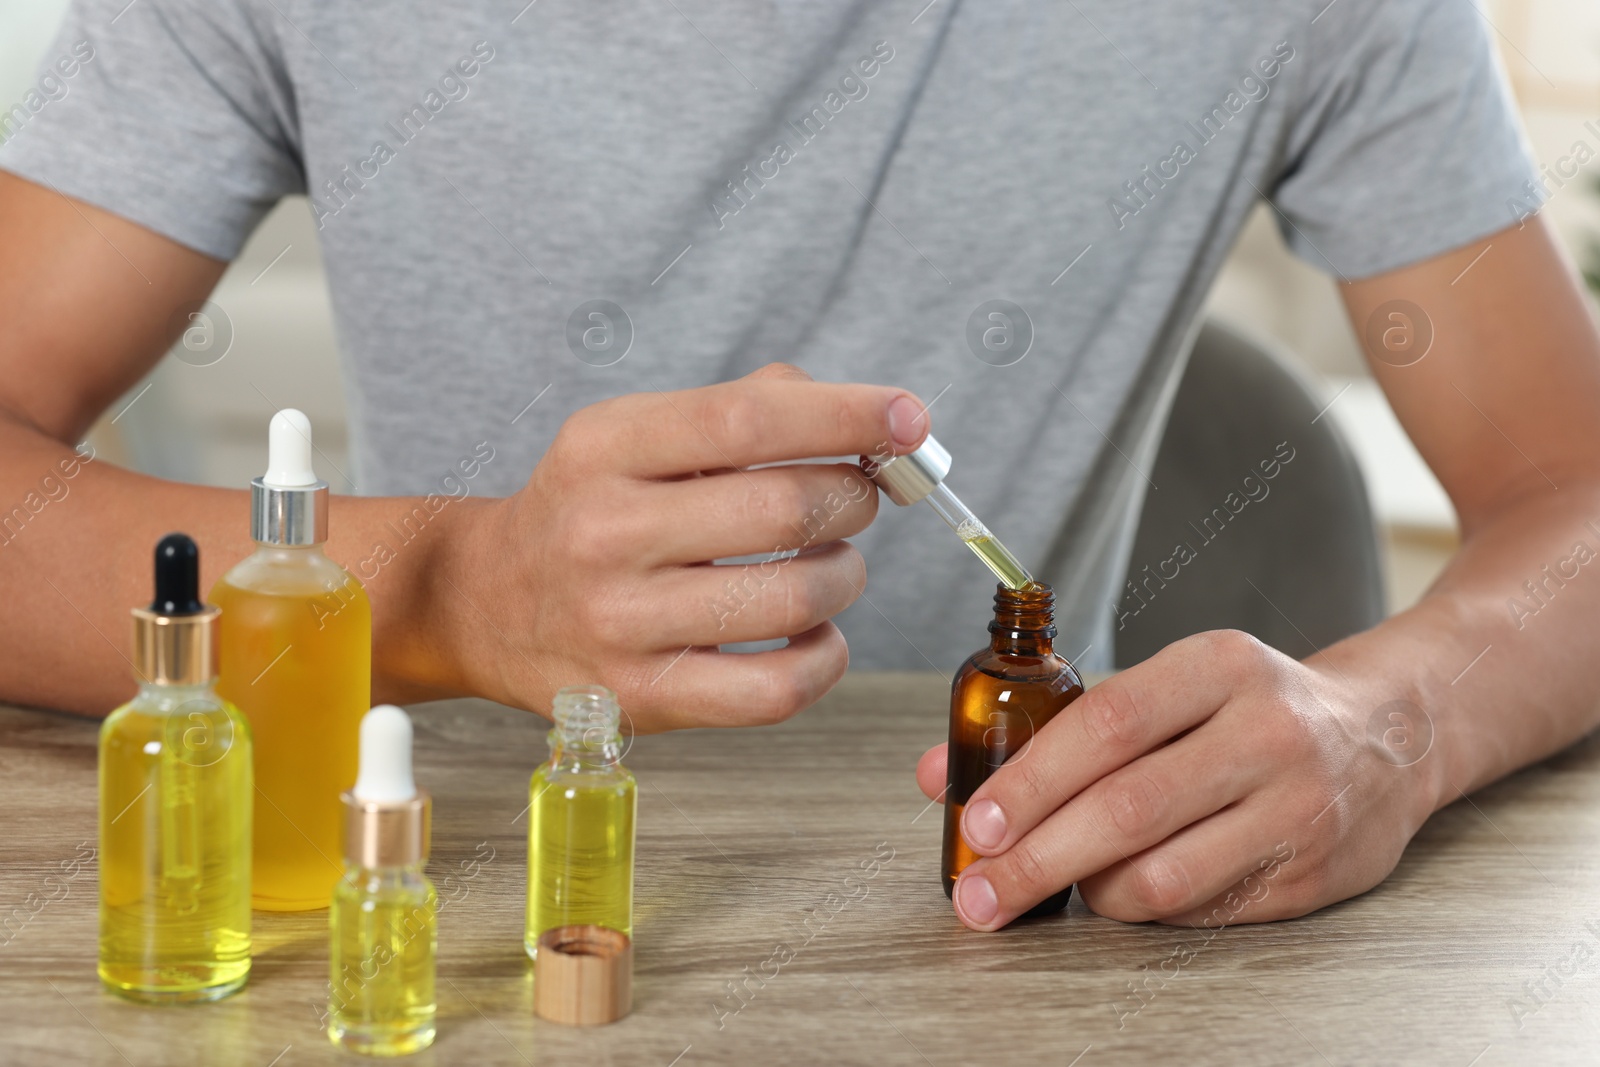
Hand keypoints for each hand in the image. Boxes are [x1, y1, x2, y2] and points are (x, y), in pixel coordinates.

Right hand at [436, 364, 927, 731]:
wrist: (486, 601)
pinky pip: (774, 690)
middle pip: (784, 511)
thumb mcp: (634, 434)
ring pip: (793, 600)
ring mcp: (620, 624)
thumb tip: (868, 419)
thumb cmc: (589, 508)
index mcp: (605, 447)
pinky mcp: (643, 698)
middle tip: (857, 498)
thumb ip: (742, 407)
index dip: (843, 415)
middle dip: (854, 499)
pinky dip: (824, 658)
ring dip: (845, 576)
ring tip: (831, 565)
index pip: (745, 421)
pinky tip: (815, 633)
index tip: (908, 417)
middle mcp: (604, 532)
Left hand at [915, 630, 1440, 928]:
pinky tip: (1120, 896)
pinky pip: (1205, 912)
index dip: (1034, 777)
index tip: (980, 820)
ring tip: (1055, 886)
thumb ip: (1058, 726)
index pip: (1109, 723)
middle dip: (1037, 859)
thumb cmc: (1250, 706)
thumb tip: (941, 776)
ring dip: (1089, 893)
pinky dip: (1146, 912)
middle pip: (1129, 808)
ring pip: (1166, 875)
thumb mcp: (1170, 684)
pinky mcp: (1315, 874)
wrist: (1391, 733)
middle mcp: (1267, 732)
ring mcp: (1300, 808)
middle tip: (981, 893)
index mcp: (1220, 666)